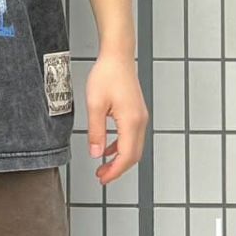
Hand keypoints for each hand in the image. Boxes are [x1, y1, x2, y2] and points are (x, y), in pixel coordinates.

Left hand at [85, 51, 147, 183]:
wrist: (117, 57)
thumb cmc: (107, 75)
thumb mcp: (95, 104)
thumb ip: (96, 132)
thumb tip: (96, 153)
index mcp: (131, 122)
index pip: (126, 156)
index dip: (114, 171)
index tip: (102, 178)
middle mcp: (140, 122)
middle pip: (133, 155)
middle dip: (117, 169)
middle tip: (101, 176)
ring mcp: (140, 117)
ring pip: (134, 147)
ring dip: (119, 158)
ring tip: (103, 165)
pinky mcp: (137, 113)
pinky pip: (132, 136)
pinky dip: (121, 146)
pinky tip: (109, 147)